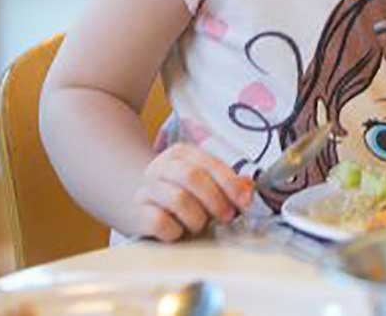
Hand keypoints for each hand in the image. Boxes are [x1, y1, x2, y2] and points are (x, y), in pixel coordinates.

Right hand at [132, 144, 253, 240]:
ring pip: (178, 199)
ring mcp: (146, 189)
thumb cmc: (182, 195)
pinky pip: (160, 222)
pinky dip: (175, 231)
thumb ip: (229, 183)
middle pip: (192, 176)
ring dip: (197, 218)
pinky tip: (178, 231)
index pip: (210, 164)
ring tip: (199, 224)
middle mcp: (161, 167)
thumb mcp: (206, 183)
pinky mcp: (136, 213)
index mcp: (183, 154)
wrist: (139, 205)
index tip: (245, 201)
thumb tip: (249, 188)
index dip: (231, 183)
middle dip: (216, 200)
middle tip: (227, 216)